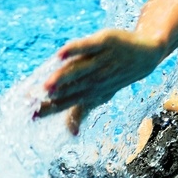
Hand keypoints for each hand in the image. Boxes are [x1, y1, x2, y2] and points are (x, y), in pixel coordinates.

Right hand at [36, 29, 163, 133]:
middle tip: (31, 102)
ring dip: (63, 77)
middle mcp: (96, 78)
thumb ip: (80, 112)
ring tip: (46, 85)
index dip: (51, 109)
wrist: (146, 56)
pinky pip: (89, 46)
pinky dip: (75, 49)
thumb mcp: (99, 96)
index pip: (68, 102)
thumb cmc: (116, 76)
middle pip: (72, 87)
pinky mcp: (105, 42)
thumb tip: (71, 134)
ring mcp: (101, 60)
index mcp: (92, 91)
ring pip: (79, 70)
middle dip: (53, 95)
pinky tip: (60, 54)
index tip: (31, 116)